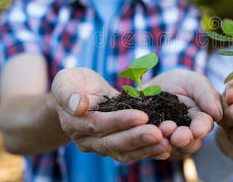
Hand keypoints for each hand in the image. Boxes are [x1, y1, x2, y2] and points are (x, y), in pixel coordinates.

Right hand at [51, 68, 171, 161]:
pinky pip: (132, 152)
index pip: (99, 124)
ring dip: (146, 148)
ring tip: (166, 142)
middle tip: (159, 133)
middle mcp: (87, 140)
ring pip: (124, 152)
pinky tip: (166, 150)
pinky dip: (148, 152)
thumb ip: (67, 93)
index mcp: (74, 123)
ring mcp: (101, 145)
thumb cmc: (72, 84)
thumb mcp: (65, 81)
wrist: (78, 94)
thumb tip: (78, 106)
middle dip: (137, 138)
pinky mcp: (115, 146)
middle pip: (113, 143)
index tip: (141, 116)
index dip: (120, 121)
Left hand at [146, 69, 222, 154]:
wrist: (153, 85)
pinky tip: (147, 137)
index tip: (197, 130)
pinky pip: (150, 147)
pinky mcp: (151, 141)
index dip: (201, 129)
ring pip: (169, 147)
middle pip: (188, 142)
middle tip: (177, 136)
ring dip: (166, 142)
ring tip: (161, 132)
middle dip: (183, 139)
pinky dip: (149, 144)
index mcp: (200, 120)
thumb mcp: (195, 82)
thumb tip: (218, 114)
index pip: (203, 126)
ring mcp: (168, 139)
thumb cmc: (180, 82)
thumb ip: (207, 96)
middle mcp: (186, 133)